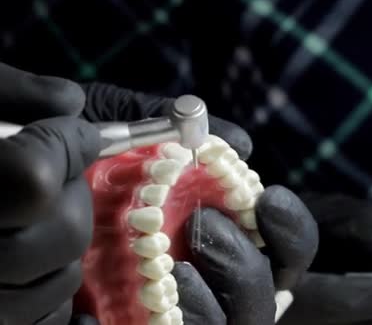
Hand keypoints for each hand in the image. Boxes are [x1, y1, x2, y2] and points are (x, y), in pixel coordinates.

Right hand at [0, 63, 100, 323]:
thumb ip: (6, 93)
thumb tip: (69, 101)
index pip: (33, 178)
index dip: (65, 146)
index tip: (75, 133)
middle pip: (63, 230)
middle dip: (72, 192)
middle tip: (54, 171)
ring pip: (63, 275)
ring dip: (64, 236)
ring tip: (32, 210)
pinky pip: (47, 314)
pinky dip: (51, 281)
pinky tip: (25, 249)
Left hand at [79, 83, 318, 324]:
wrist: (19, 185)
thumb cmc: (78, 156)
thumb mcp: (125, 124)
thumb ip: (175, 121)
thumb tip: (238, 143)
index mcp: (224, 230)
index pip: (287, 245)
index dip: (291, 230)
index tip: (267, 199)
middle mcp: (213, 276)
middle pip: (267, 295)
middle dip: (245, 264)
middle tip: (202, 228)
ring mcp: (181, 309)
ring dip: (213, 300)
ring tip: (172, 265)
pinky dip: (169, 324)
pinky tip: (130, 299)